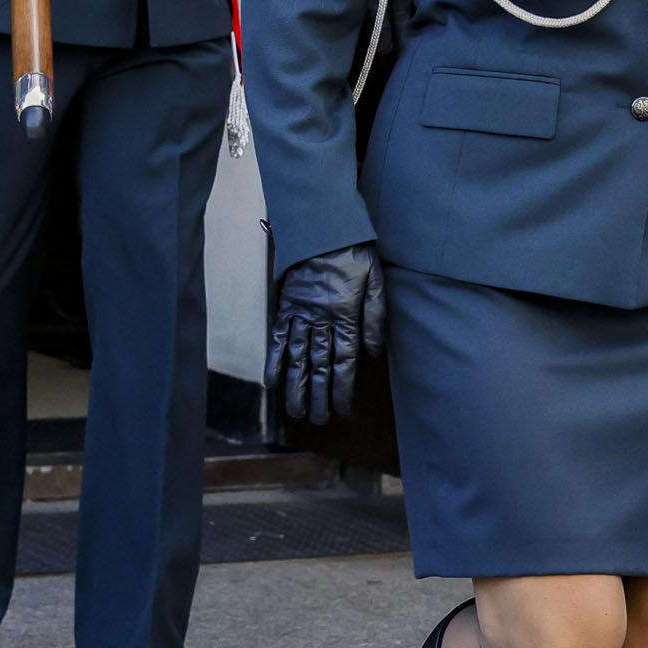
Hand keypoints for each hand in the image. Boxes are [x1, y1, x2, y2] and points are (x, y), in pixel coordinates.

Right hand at [269, 244, 384, 426]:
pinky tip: (272, 382)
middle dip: (319, 397)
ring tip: (295, 412)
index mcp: (346, 316)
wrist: (323, 226)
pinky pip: (278, 337)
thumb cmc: (355, 252)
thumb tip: (373, 353)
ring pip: (297, 358)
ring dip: (296, 387)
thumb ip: (375, 318)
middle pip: (319, 366)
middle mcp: (322, 320)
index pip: (344, 362)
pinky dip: (274, 361)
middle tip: (318, 421)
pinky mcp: (286, 305)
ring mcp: (301, 314)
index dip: (343, 389)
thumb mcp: (376, 280)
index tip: (343, 409)